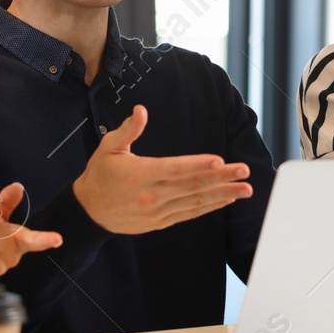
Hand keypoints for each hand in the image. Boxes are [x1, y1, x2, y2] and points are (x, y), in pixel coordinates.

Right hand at [73, 105, 252, 234]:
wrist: (88, 212)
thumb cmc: (100, 175)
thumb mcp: (108, 148)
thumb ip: (128, 130)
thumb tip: (141, 110)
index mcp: (141, 174)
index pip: (175, 168)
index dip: (199, 164)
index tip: (220, 160)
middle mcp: (152, 195)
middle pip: (192, 185)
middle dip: (222, 178)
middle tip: (244, 171)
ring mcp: (158, 211)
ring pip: (195, 202)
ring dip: (223, 194)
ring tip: (245, 188)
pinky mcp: (160, 221)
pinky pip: (189, 213)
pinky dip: (209, 207)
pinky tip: (225, 200)